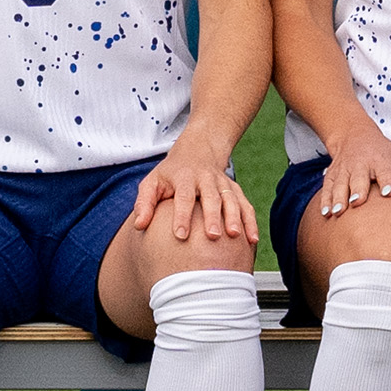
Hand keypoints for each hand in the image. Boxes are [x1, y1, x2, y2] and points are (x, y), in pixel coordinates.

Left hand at [129, 137, 253, 256]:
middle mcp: (206, 179)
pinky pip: (245, 204)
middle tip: (212, 236)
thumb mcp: (153, 181)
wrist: (198, 150)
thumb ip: (144, 202)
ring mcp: (223, 183)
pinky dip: (250, 221)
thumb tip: (139, 225)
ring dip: (234, 218)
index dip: (182, 216)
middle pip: (211, 198)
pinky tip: (252, 240)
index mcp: (184, 177)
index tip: (180, 236)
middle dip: (213, 217)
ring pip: (231, 200)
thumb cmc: (171, 173)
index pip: (184, 197)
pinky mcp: (235, 189)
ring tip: (234, 236)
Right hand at [307, 118, 390, 219]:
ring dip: (338, 198)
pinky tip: (325, 214)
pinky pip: (327, 188)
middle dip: (357, 189)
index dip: (387, 181)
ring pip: (340, 184)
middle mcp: (361, 165)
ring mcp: (344, 170)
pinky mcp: (332, 175)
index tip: (389, 193)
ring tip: (338, 212)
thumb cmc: (382, 153)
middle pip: (359, 178)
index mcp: (381, 161)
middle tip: (357, 202)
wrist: (353, 135)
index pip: (385, 171)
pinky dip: (325, 200)